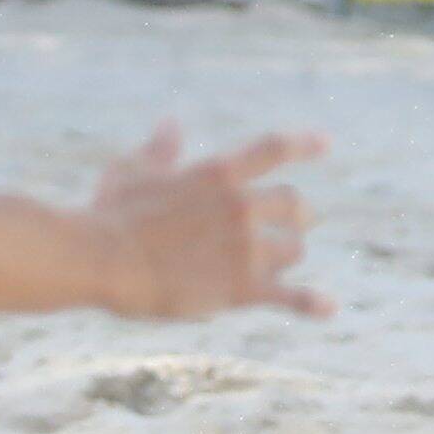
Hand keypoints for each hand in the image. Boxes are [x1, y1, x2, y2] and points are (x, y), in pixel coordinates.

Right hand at [88, 122, 326, 320]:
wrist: (105, 258)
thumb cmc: (111, 211)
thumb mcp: (133, 168)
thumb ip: (160, 149)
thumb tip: (172, 125)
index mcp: (218, 172)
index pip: (273, 149)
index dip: (304, 145)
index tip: (327, 144)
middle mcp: (241, 205)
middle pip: (294, 204)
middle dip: (298, 214)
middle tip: (296, 223)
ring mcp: (245, 247)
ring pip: (293, 249)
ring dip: (287, 253)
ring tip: (277, 262)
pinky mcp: (241, 288)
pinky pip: (290, 296)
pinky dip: (312, 303)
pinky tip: (329, 308)